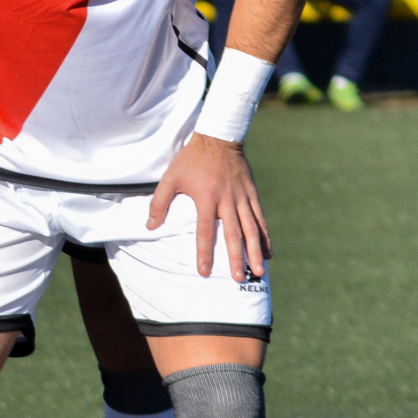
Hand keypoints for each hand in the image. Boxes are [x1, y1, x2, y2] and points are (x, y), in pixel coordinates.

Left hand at [149, 132, 268, 282]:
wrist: (218, 138)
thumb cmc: (190, 160)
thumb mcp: (170, 178)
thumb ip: (159, 203)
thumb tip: (149, 227)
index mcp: (206, 198)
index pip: (205, 232)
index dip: (204, 253)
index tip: (204, 271)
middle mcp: (227, 201)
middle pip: (233, 235)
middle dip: (236, 258)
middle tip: (238, 279)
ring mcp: (243, 198)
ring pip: (252, 230)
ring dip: (256, 252)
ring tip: (260, 271)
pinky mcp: (253, 195)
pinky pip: (260, 219)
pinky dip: (265, 237)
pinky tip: (268, 252)